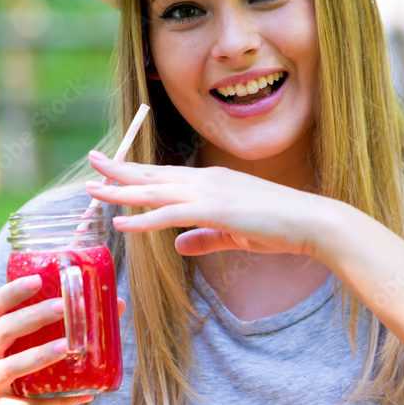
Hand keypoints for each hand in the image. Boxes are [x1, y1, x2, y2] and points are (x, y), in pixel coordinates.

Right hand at [0, 274, 126, 404]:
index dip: (14, 290)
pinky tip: (84, 394)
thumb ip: (62, 321)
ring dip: (40, 355)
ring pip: (11, 367)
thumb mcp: (30, 341)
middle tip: (64, 306)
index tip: (38, 279)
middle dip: (34, 316)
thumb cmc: (22, 363)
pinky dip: (58, 400)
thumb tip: (118, 303)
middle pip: (3, 330)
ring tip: (67, 346)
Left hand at [86, 150, 335, 258]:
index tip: (113, 167)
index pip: (165, 175)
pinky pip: (169, 214)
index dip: (137, 171)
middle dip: (120, 168)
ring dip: (121, 190)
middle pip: (153, 174)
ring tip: (93, 188)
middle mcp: (205, 180)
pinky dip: (142, 219)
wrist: (311, 222)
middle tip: (92, 159)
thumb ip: (204, 238)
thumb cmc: (279, 227)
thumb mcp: (234, 233)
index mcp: (210, 182)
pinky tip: (121, 223)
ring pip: (154, 190)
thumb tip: (179, 246)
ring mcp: (209, 193)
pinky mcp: (214, 210)